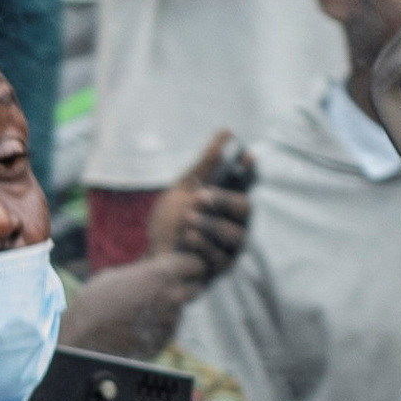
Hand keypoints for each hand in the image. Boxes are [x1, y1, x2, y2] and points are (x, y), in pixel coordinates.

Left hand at [161, 136, 250, 281]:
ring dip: (210, 224)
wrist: (152, 257)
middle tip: (200, 196)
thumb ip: (205, 165)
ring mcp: (230, 246)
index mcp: (226, 200)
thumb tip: (227, 132)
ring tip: (187, 220)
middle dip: (223, 200)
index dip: (249, 170)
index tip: (246, 157)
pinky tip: (188, 238)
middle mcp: (234, 222)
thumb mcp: (182, 190)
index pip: (245, 182)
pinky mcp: (222, 268)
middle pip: (245, 207)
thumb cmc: (169, 223)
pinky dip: (203, 244)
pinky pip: (221, 256)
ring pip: (235, 234)